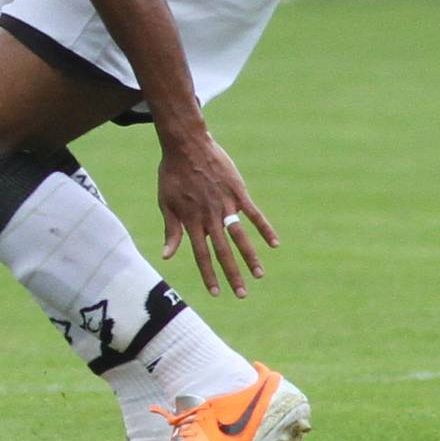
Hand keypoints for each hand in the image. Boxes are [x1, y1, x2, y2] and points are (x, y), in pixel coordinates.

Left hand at [156, 128, 277, 297]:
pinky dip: (265, 229)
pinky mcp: (238, 193)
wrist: (186, 146)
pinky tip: (275, 244)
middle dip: (232, 274)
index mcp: (191, 221)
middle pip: (223, 251)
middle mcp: (209, 217)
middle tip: (242, 294)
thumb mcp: (166, 203)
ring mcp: (226, 205)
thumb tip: (166, 256)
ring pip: (240, 237)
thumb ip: (171, 231)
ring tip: (259, 275)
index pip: (200, 255)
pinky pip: (254, 214)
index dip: (208, 274)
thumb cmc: (172, 175)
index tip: (215, 293)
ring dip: (250, 257)